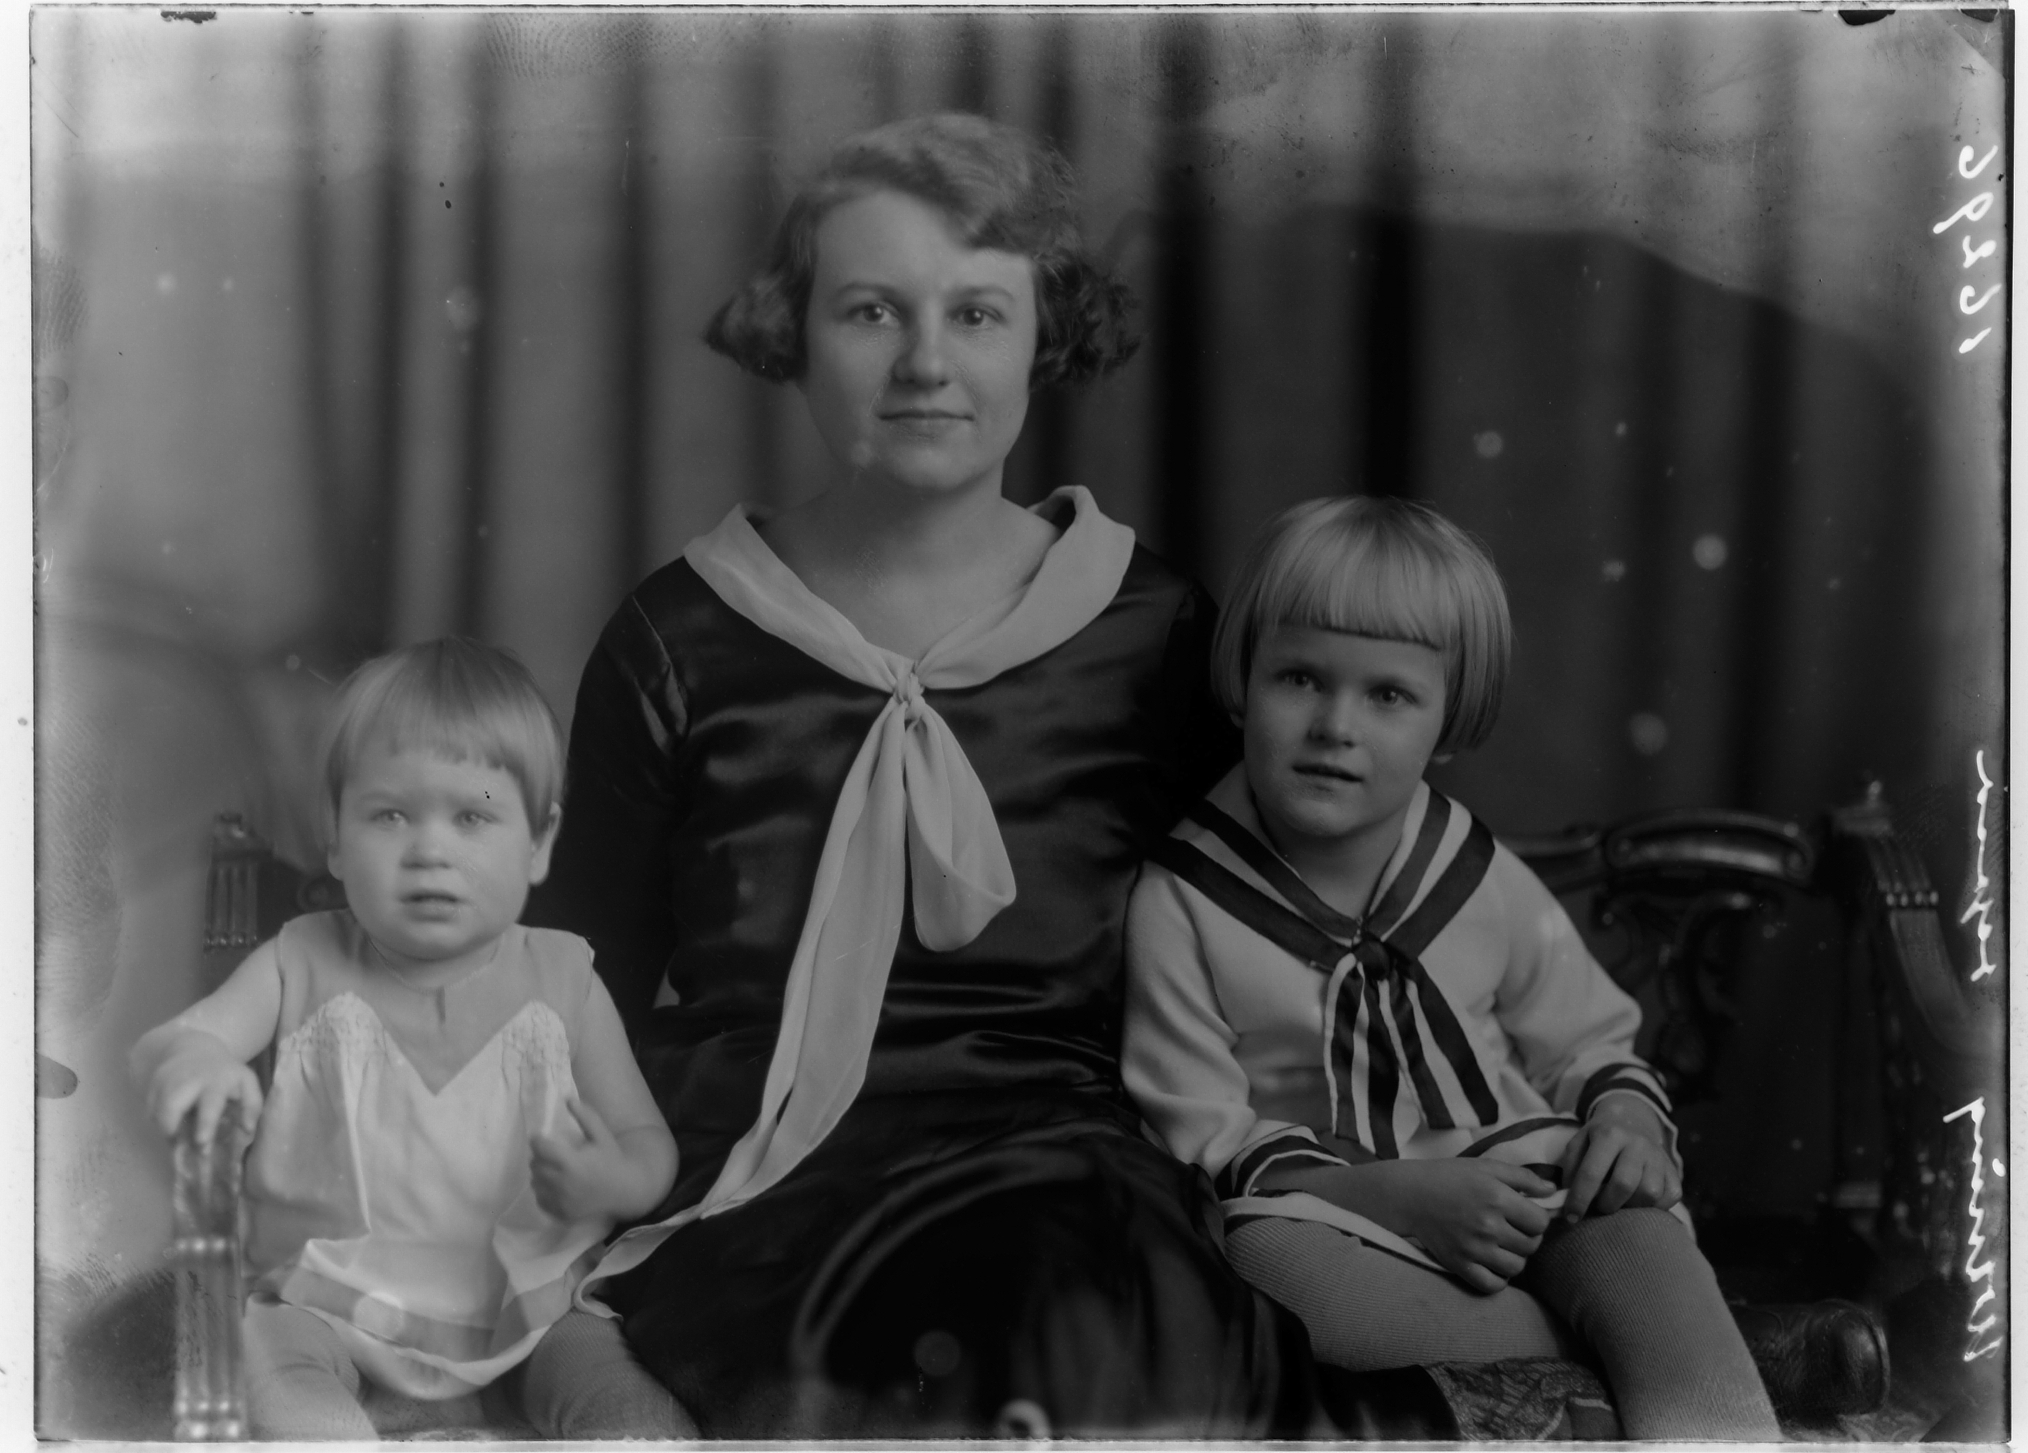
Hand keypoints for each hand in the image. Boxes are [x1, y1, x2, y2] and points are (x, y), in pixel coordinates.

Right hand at [147, 1041, 261, 1145]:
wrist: (195, 1050)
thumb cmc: (226, 1075)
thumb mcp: (246, 1084)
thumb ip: (251, 1106)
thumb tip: (247, 1129)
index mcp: (217, 1081)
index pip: (210, 1103)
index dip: (206, 1123)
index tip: (201, 1142)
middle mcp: (189, 1079)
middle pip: (172, 1105)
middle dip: (170, 1127)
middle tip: (177, 1144)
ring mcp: (167, 1080)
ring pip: (157, 1112)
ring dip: (166, 1128)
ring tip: (178, 1133)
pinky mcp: (152, 1085)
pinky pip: (150, 1112)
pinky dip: (159, 1122)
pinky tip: (172, 1119)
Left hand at [530, 1099, 634, 1222]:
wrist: (624, 1190)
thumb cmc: (612, 1160)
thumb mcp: (602, 1135)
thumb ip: (586, 1117)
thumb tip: (568, 1099)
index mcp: (572, 1162)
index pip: (540, 1148)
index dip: (538, 1140)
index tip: (541, 1138)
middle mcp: (563, 1183)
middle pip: (535, 1165)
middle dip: (539, 1157)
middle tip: (550, 1154)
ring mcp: (561, 1201)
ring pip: (535, 1183)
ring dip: (540, 1174)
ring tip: (553, 1169)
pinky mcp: (561, 1213)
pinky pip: (540, 1199)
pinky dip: (544, 1191)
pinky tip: (556, 1185)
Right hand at [1384, 1159, 1557, 1293]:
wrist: (1409, 1195)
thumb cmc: (1450, 1177)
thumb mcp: (1487, 1168)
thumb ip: (1524, 1178)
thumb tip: (1554, 1191)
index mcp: (1497, 1198)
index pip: (1540, 1223)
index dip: (1537, 1219)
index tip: (1525, 1214)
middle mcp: (1488, 1226)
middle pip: (1531, 1246)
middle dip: (1527, 1237)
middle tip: (1512, 1228)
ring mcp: (1473, 1249)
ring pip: (1516, 1268)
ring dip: (1515, 1258)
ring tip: (1503, 1246)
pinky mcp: (1459, 1265)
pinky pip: (1493, 1285)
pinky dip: (1498, 1278)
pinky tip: (1492, 1263)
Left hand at [1561, 1096, 1679, 1219]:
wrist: (1632, 1120)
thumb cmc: (1599, 1139)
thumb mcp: (1579, 1144)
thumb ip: (1571, 1170)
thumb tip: (1566, 1201)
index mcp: (1609, 1134)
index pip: (1591, 1172)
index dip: (1579, 1199)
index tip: (1571, 1217)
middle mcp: (1637, 1143)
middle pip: (1624, 1184)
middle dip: (1607, 1204)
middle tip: (1599, 1207)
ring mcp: (1659, 1157)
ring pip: (1649, 1193)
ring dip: (1631, 1206)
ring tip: (1619, 1203)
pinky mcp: (1674, 1170)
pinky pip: (1670, 1197)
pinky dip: (1654, 1207)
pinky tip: (1639, 1202)